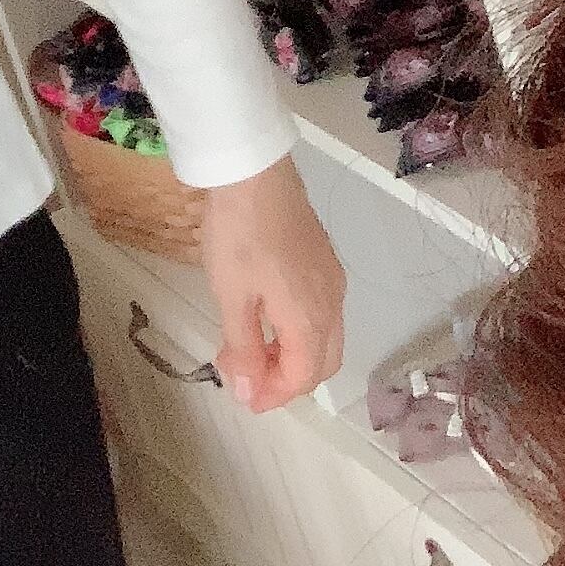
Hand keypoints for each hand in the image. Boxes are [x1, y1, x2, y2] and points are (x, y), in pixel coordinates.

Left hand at [198, 154, 344, 411]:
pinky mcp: (324, 259)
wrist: (254, 169)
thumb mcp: (232, 296)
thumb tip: (248, 393)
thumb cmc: (238, 234)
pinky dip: (299, 329)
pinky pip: (322, 311)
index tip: (241, 395)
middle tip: (247, 376)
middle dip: (287, 379)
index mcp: (312, 317)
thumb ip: (244, 348)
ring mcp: (332, 278)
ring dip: (292, 354)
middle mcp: (332, 301)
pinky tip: (266, 316)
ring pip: (324, 336)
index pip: (304, 377)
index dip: (274, 395)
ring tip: (249, 347)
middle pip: (323, 362)